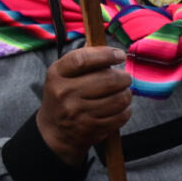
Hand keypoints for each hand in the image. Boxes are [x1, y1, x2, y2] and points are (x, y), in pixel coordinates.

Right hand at [36, 44, 132, 162]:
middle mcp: (64, 92)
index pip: (83, 59)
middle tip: (124, 78)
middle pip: (108, 80)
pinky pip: (121, 115)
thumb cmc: (65, 95)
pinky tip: (120, 107)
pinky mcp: (91, 127)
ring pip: (119, 99)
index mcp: (57, 74)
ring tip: (122, 92)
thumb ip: (85, 60)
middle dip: (124, 77)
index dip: (106, 55)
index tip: (120, 55)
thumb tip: (113, 51)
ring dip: (127, 94)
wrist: (55, 129)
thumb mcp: (64, 74)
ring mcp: (77, 112)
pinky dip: (126, 110)